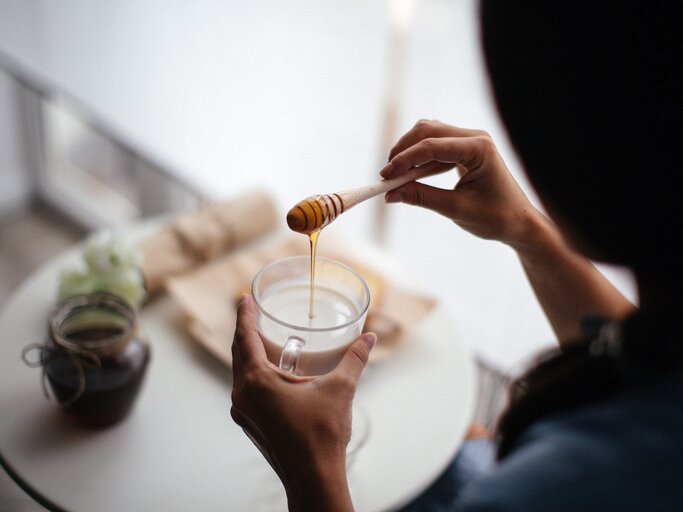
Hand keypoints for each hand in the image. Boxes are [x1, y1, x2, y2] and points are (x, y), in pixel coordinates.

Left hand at [230, 295, 375, 511]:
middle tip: (250, 312)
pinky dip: (252, 373)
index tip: (244, 298)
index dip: (244, 315)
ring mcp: (243, 411)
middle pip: (238, 353)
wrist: (313, 478)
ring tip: (258, 338)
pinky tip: (267, 373)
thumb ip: (354, 359)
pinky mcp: (250, 423)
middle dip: (245, 330)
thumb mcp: (340, 390)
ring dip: (247, 353)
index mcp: (258, 381)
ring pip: (240, 373)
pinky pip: (245, 389)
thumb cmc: (321, 436)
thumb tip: (369, 339)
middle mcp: (243, 395)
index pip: (245, 337)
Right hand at [381, 119, 537, 247]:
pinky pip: (434, 143)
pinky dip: (419, 157)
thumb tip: (390, 194)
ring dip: (409, 152)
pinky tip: (410, 175)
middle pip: (427, 131)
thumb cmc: (496, 217)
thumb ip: (422, 198)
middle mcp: (475, 137)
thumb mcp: (456, 210)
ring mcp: (470, 140)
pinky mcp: (464, 148)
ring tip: (396, 177)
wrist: (519, 221)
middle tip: (387, 176)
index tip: (385, 176)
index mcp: (479, 149)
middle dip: (403, 151)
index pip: (432, 146)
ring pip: (428, 133)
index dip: (405, 160)